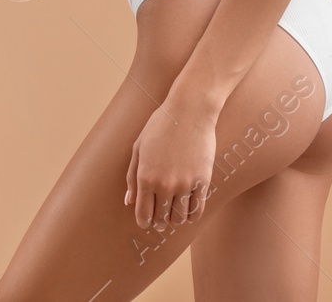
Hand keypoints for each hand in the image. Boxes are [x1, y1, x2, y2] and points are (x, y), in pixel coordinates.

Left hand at [124, 97, 217, 230]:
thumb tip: (129, 201)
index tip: (147, 220)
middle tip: (161, 216)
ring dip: (175, 218)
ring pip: (179, 218)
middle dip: (159, 220)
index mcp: (145, 177)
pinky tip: (189, 208)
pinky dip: (192, 215)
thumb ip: (132, 176)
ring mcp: (185, 184)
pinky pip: (197, 211)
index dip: (144, 221)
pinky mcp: (203, 181)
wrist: (191, 110)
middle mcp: (164, 184)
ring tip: (175, 210)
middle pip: (161, 219)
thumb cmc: (161, 125)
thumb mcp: (139, 147)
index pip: (143, 215)